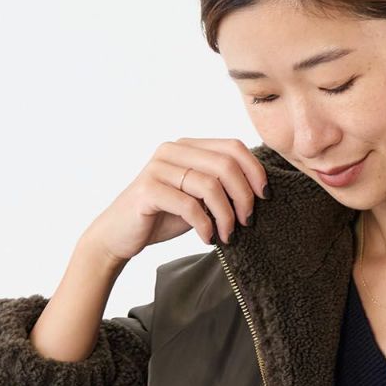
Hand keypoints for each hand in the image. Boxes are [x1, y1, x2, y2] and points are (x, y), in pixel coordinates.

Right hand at [82, 138, 270, 265]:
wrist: (120, 234)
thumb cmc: (162, 217)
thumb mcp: (197, 198)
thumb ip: (219, 187)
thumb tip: (259, 192)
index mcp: (187, 147)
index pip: (233, 146)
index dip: (255, 171)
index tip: (264, 198)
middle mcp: (172, 150)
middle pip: (226, 165)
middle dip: (244, 197)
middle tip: (247, 222)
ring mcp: (158, 168)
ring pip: (210, 186)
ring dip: (226, 216)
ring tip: (228, 235)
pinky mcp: (148, 190)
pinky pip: (189, 205)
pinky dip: (205, 225)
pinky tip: (208, 238)